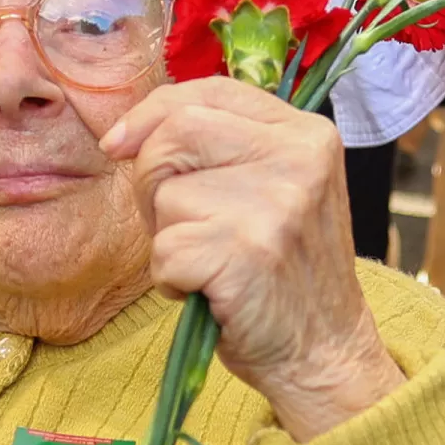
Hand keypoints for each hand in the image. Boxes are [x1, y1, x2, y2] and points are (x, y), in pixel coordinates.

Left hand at [103, 78, 404, 440]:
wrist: (325, 354)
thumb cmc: (284, 275)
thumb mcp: (277, 191)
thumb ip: (227, 149)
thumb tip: (128, 132)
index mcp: (308, 134)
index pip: (211, 90)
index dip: (154, 112)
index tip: (119, 143)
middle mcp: (298, 159)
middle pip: (177, 133)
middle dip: (152, 180)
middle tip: (179, 226)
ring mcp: (275, 205)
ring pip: (166, 196)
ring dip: (167, 239)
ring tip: (210, 265)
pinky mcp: (246, 253)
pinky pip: (165, 251)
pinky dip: (171, 280)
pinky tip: (209, 292)